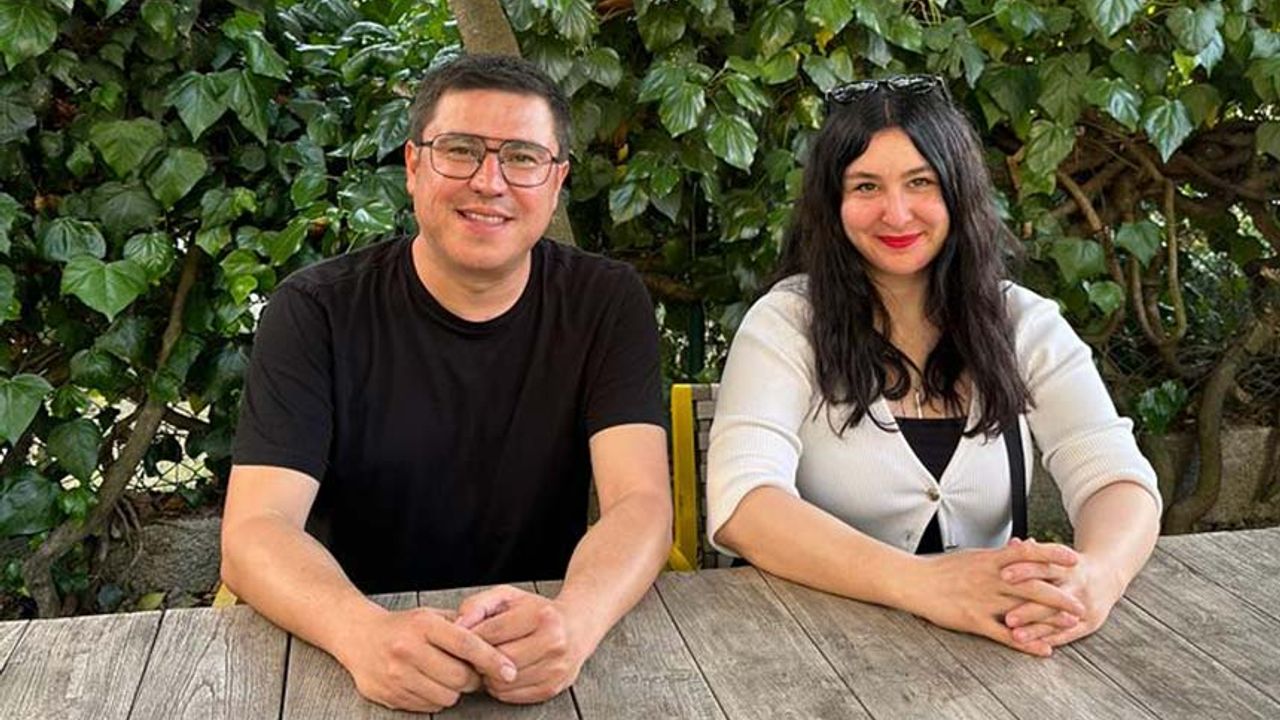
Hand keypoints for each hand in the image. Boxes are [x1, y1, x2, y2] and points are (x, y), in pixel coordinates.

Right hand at [334, 605, 517, 711]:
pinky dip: (434, 698)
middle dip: (472, 678)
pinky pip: (427, 706)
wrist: (358, 636)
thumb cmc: (404, 626)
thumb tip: (498, 646)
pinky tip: (427, 683)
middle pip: (459, 677)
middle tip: (470, 672)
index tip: (509, 670)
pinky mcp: (389, 695)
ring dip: (453, 691)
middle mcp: (407, 649)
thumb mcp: (432, 616)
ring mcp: (395, 674)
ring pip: (446, 696)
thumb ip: (463, 627)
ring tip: (445, 676)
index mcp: (423, 625)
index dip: (492, 659)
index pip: (466, 644)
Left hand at [456, 585, 591, 703]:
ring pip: (504, 682)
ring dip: (489, 675)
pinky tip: (503, 672)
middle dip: (481, 658)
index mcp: (543, 616)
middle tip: (478, 652)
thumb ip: (478, 605)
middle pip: (499, 660)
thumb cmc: (537, 610)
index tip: (467, 636)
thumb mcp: (508, 597)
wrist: (577, 625)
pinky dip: (501, 687)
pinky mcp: (553, 687)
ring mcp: (556, 668)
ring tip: (491, 661)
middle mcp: (554, 643)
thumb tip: (457, 625)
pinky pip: (513, 696)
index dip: (473, 636)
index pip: (493, 632)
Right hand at [909, 539, 1085, 656]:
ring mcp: (983, 600)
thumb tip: (1022, 546)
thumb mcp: (974, 556)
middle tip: (1080, 602)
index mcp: (990, 560)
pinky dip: (1026, 642)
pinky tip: (1042, 649)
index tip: (1073, 558)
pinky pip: (1004, 633)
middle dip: (1060, 594)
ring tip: (1071, 624)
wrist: (914, 581)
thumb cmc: (942, 569)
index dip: (1052, 554)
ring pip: (1022, 608)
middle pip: (1032, 585)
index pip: (1027, 553)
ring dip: (1049, 618)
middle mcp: (990, 579)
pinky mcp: (974, 619)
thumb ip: (1000, 555)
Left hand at [1000, 545, 1125, 648]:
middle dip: (1029, 609)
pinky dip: (1048, 640)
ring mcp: (1086, 606)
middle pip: (1052, 597)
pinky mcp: (1091, 623)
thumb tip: (1014, 543)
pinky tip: (1031, 647)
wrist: (1107, 576)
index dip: (1024, 569)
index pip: (1044, 566)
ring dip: (1036, 629)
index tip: (1003, 574)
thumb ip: (1033, 553)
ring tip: (1016, 637)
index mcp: (1067, 565)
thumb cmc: (1070, 566)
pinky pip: (1068, 634)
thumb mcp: (1056, 556)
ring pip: (1058, 619)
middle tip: (1008, 618)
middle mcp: (1078, 585)